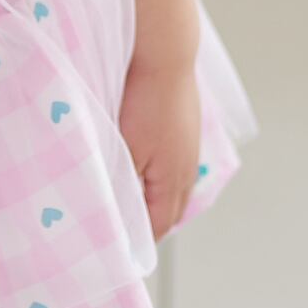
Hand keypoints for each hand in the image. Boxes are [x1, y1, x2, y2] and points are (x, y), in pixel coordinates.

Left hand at [118, 50, 201, 241]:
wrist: (165, 56)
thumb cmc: (145, 102)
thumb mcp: (126, 151)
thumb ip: (123, 185)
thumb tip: (118, 214)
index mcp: (174, 181)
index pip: (160, 226)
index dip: (142, 241)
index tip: (122, 252)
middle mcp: (188, 168)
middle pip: (172, 210)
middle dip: (151, 225)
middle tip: (128, 234)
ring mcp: (189, 147)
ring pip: (174, 187)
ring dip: (156, 199)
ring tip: (134, 204)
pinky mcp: (185, 128)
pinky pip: (175, 164)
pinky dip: (160, 176)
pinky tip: (145, 167)